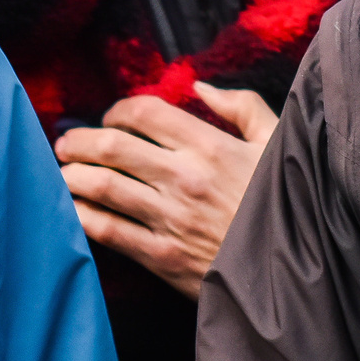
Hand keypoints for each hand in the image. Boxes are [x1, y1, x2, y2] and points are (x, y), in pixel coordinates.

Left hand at [54, 83, 278, 298]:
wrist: (295, 273)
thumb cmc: (289, 206)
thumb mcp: (280, 145)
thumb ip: (244, 107)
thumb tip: (201, 87)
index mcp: (211, 146)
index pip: (145, 112)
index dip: (119, 109)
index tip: (112, 118)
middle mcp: (185, 178)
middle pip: (113, 146)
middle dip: (80, 140)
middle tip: (66, 142)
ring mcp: (170, 218)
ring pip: (102, 186)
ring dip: (73, 175)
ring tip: (64, 172)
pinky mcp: (162, 257)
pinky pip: (108, 231)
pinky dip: (81, 216)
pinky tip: (72, 209)